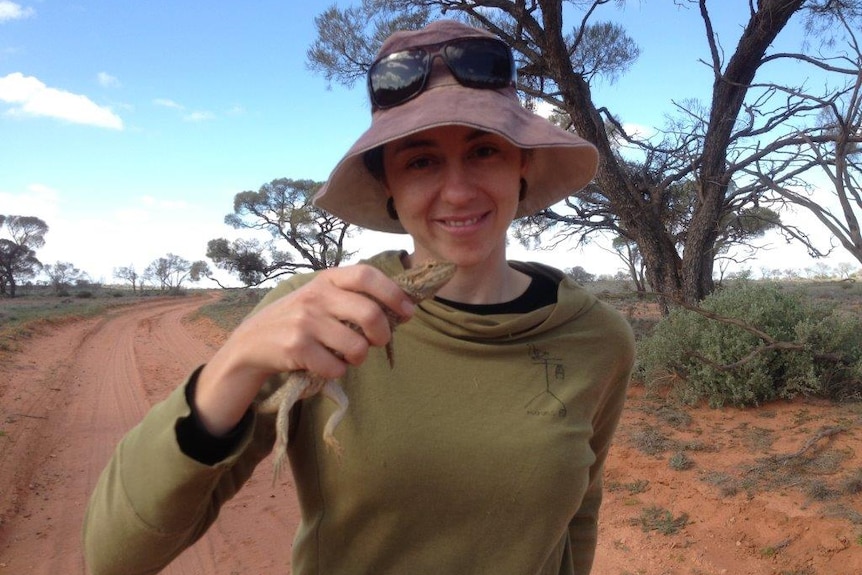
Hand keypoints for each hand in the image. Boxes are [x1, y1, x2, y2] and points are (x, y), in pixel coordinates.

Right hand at [194, 264, 414, 435]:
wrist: (252, 342)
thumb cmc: (298, 319)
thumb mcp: (321, 297)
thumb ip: (353, 297)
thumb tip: (401, 309)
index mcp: (327, 279)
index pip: (367, 275)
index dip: (394, 293)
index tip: (408, 311)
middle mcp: (316, 296)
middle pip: (370, 314)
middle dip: (384, 335)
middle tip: (379, 342)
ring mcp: (305, 322)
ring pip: (357, 348)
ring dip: (360, 358)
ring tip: (349, 356)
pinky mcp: (296, 349)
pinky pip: (336, 368)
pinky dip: (338, 371)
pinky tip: (326, 364)